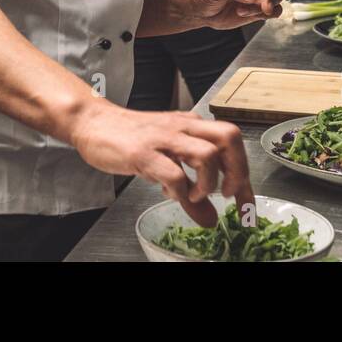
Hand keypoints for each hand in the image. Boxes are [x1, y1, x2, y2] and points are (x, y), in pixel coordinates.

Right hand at [69, 102, 253, 226]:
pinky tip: (170, 193)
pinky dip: (179, 190)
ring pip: (206, 154)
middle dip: (238, 172)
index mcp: (191, 125)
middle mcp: (183, 127)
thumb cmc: (129, 139)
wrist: (93, 122)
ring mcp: (163, 138)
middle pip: (229, 138)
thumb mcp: (165, 165)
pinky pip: (173, 172)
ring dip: (208, 182)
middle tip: (229, 194)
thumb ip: (190, 192)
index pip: (231, 144)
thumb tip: (211, 220)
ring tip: (196, 194)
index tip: (248, 205)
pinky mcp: (143, 152)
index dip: (245, 178)